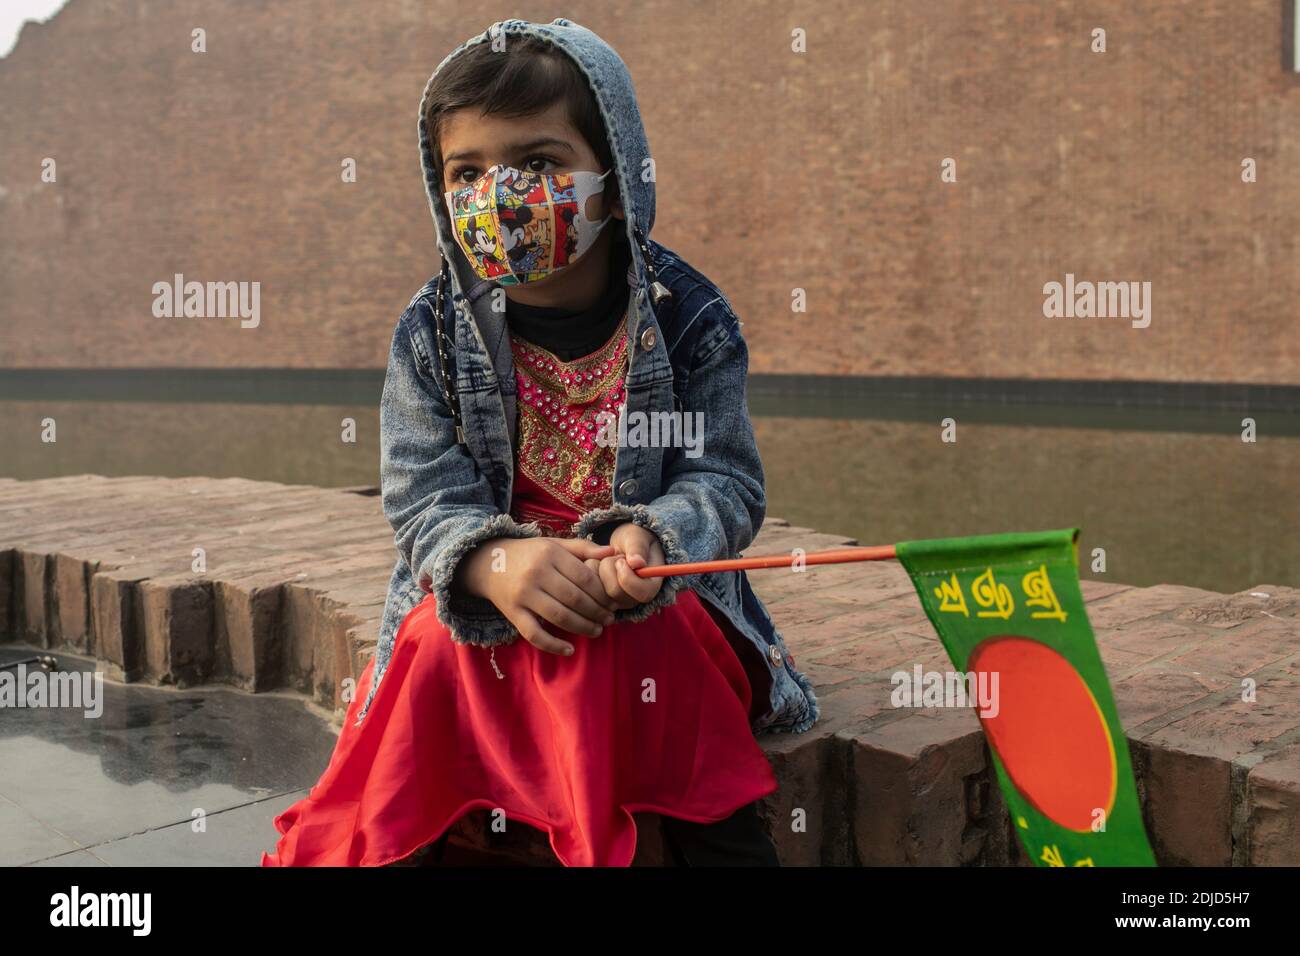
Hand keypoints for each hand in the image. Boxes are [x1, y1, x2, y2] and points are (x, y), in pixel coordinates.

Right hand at [454, 536, 618, 654]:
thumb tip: (612, 552)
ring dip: (582, 628)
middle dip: (596, 612)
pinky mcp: (512, 613)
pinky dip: (553, 645)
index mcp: (550, 554)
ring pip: (559, 617)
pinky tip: (569, 650)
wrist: (489, 563)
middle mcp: (536, 573)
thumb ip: (583, 548)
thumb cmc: (530, 554)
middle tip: (608, 620)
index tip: (612, 603)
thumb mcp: (554, 544)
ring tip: (596, 631)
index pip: (585, 578)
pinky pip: (534, 634)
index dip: (602, 594)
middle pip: (574, 599)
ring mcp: (523, 594)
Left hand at [593, 522, 665, 609]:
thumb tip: (637, 563)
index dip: (628, 577)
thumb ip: (637, 548)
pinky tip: (596, 565)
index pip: (643, 594)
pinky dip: (588, 571)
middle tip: (615, 556)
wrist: (622, 545)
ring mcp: (616, 602)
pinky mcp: (600, 599)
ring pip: (598, 590)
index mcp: (651, 586)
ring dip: (597, 568)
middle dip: (610, 567)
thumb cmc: (634, 540)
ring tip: (607, 560)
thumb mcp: (637, 537)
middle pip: (615, 592)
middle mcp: (634, 599)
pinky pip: (586, 588)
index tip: (621, 559)